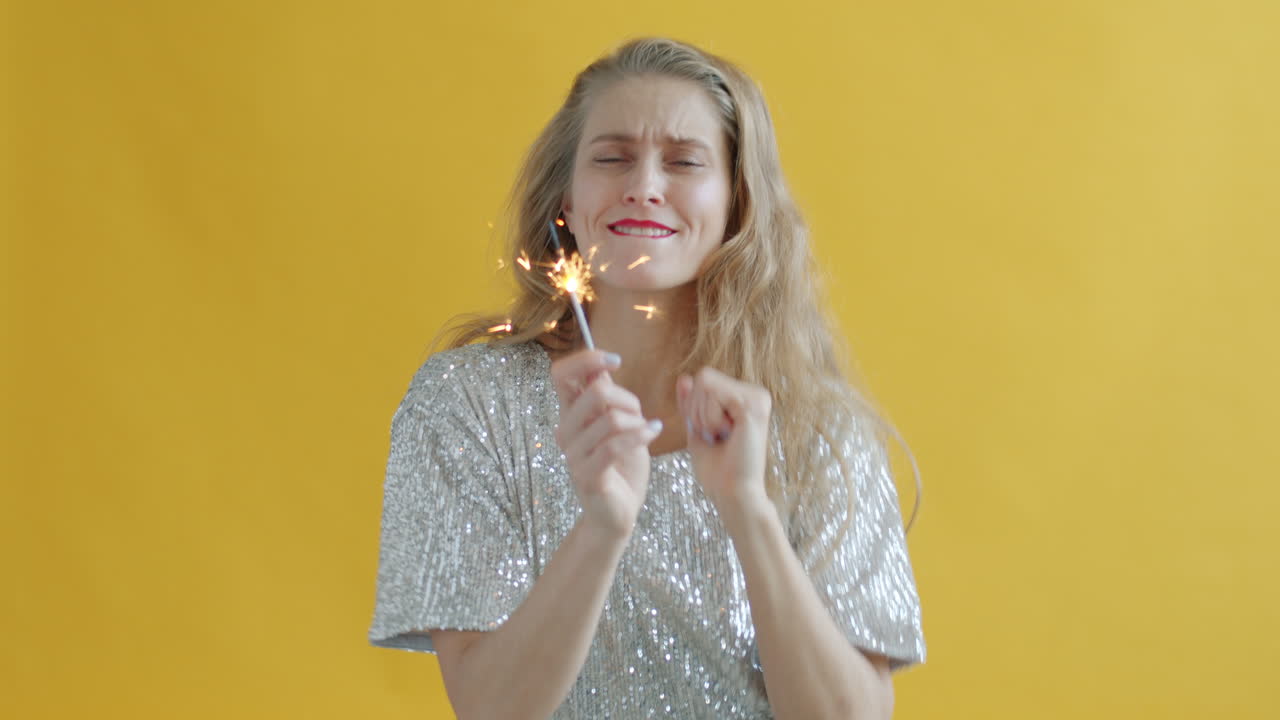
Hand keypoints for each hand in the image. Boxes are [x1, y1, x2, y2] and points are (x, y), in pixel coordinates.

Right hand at [551, 349, 662, 536]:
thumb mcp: (618, 425)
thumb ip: (608, 399)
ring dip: (638, 421)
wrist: (618, 513)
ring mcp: (574, 455)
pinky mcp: (587, 475)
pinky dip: (640, 436)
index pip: (560, 374)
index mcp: (570, 415)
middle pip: (595, 393)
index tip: (615, 361)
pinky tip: (653, 433)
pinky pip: (614, 446)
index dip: (586, 359)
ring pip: (610, 420)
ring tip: (648, 429)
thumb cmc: (621, 467)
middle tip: (640, 413)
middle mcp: (566, 432)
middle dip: (627, 398)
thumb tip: (600, 366)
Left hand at [676, 368, 772, 511]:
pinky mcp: (753, 405)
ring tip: (724, 437)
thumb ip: (691, 404)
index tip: (712, 434)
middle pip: (703, 378)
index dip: (694, 407)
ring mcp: (757, 397)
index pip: (704, 380)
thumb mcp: (697, 429)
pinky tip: (727, 434)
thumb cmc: (718, 470)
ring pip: (705, 382)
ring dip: (703, 416)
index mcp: (746, 398)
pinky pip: (712, 391)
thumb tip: (683, 378)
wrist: (733, 494)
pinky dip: (709, 417)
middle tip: (717, 437)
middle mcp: (755, 394)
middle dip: (697, 411)